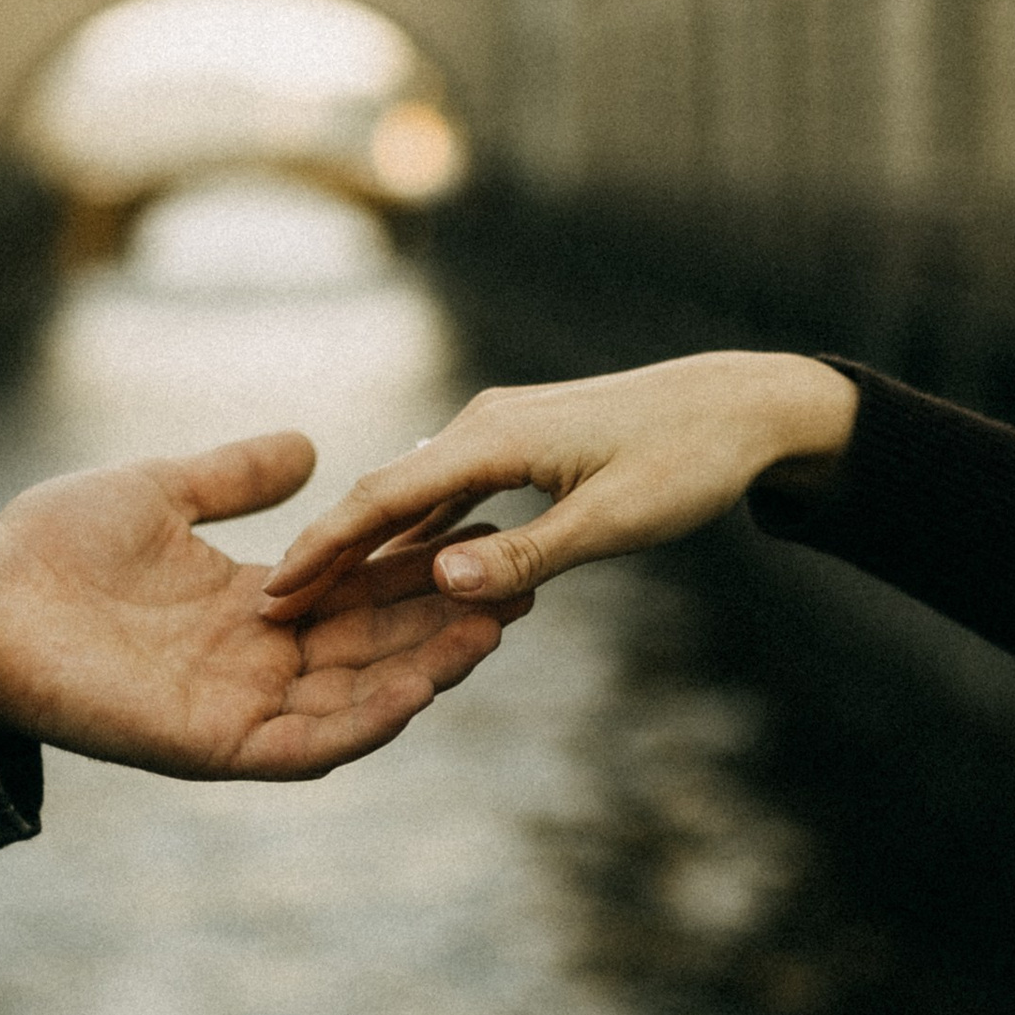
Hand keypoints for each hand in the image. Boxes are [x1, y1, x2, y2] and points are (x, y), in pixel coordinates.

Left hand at [0, 430, 528, 780]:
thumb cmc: (51, 548)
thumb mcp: (161, 491)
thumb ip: (234, 477)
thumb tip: (308, 447)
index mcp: (252, 605)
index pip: (360, 592)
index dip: (423, 570)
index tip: (485, 535)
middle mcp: (257, 661)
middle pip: (377, 648)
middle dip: (446, 622)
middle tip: (522, 587)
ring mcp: (239, 707)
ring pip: (356, 699)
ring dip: (425, 671)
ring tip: (490, 632)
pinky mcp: (213, 744)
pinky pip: (304, 745)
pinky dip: (362, 723)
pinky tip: (416, 693)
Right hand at [261, 353, 858, 616]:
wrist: (745, 405)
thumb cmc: (689, 461)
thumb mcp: (614, 522)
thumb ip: (526, 555)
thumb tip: (439, 579)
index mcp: (494, 438)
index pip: (384, 497)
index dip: (325, 549)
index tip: (273, 595)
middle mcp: (483, 424)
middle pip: (383, 493)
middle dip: (326, 550)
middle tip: (269, 610)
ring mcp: (499, 430)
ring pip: (413, 493)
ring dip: (366, 544)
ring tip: (316, 598)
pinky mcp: (520, 443)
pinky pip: (449, 491)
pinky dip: (416, 529)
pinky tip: (396, 567)